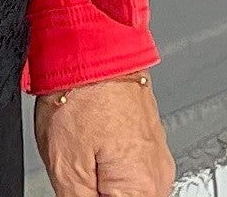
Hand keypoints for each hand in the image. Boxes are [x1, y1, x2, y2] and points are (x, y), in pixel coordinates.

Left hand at [36, 72, 175, 196]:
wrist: (93, 45)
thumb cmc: (81, 95)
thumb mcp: (67, 171)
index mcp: (143, 188)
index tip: (80, 188)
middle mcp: (159, 175)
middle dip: (98, 193)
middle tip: (79, 175)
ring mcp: (157, 156)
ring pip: (128, 189)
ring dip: (104, 185)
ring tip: (83, 159)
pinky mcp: (149, 140)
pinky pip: (131, 171)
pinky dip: (110, 170)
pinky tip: (91, 151)